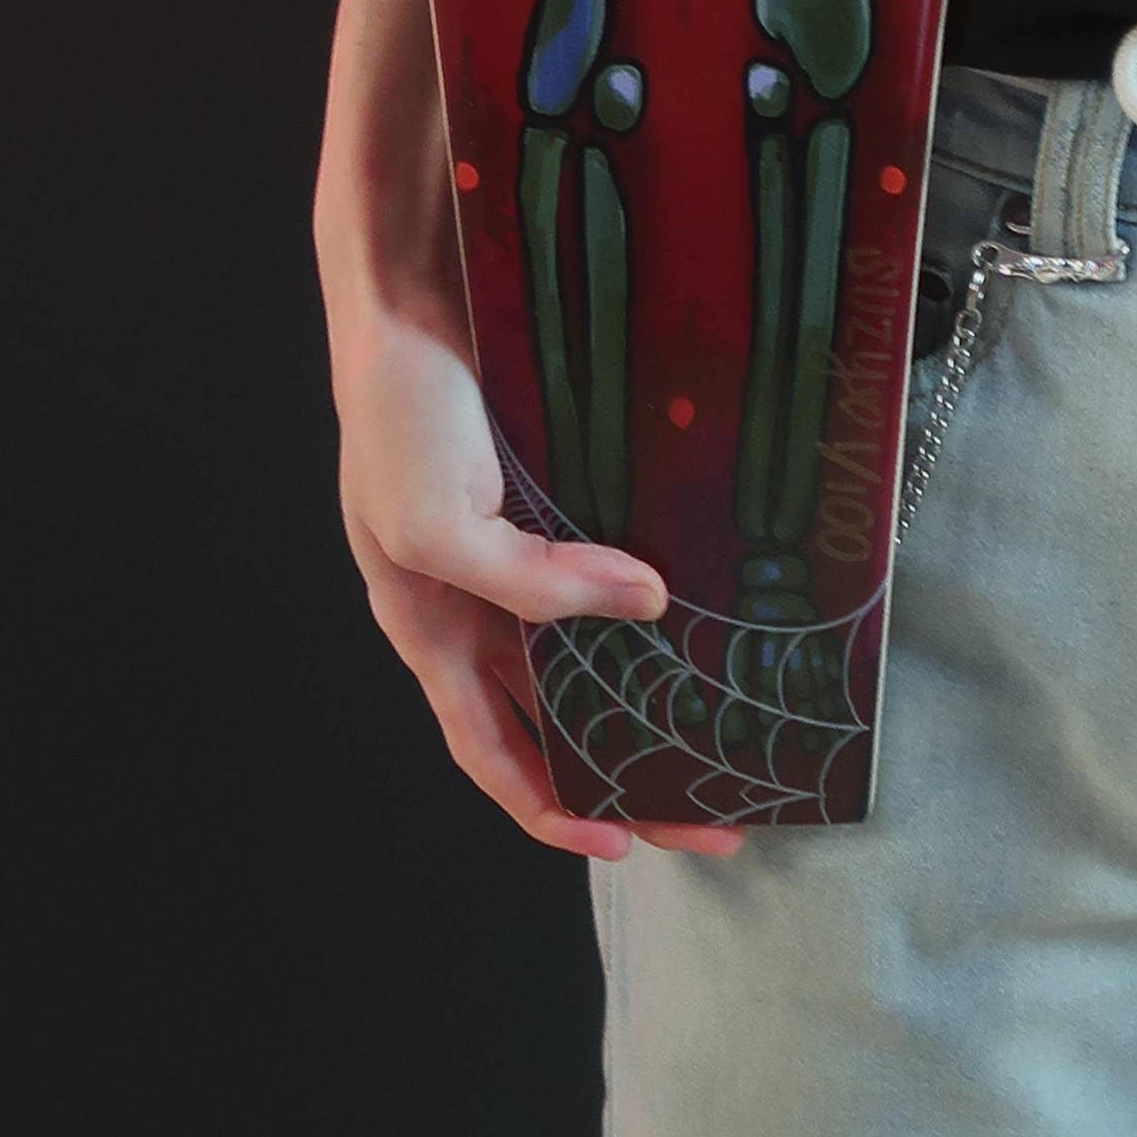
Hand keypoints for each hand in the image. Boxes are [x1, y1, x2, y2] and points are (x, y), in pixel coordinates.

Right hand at [332, 293, 745, 863]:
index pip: (493, 751)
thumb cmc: (397, 419)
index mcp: (433, 629)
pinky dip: (664, 593)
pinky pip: (619, 562)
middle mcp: (482, 603)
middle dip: (634, 766)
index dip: (553, 807)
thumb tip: (648, 607)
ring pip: (600, 645)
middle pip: (563, 712)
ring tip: (738, 725)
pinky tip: (721, 611)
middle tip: (723, 807)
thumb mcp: (439, 522)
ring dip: (658, 687)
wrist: (410, 291)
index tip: (627, 844)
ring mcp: (525, 548)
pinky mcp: (563, 495)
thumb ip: (533, 582)